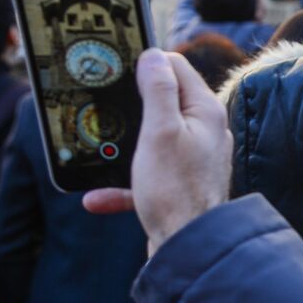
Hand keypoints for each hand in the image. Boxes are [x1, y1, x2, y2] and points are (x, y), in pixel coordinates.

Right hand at [83, 50, 232, 255]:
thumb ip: (158, 91)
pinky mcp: (181, 183)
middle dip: (132, 107)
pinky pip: (147, 176)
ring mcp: (193, 158)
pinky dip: (123, 184)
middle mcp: (204, 130)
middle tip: (104, 108)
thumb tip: (153, 56)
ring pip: (151, 141)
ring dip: (123, 150)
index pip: (177, 68)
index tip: (119, 69)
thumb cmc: (176, 188)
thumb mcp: (160, 131)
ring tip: (100, 153)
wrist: (188, 246)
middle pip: (163, 103)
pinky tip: (98, 198)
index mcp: (204, 111)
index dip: (147, 65)